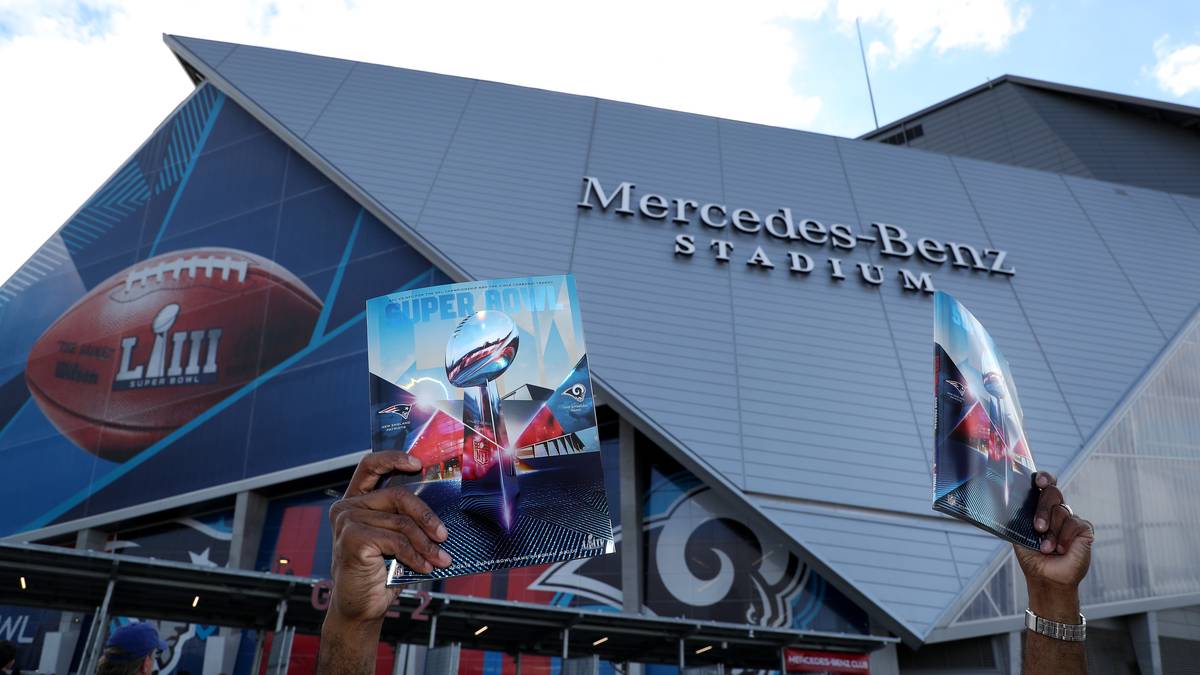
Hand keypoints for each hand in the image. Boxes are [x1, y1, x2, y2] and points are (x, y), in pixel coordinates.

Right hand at [326, 452, 451, 624]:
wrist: (361, 607)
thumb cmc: (381, 572)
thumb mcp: (395, 539)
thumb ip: (405, 519)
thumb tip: (441, 512)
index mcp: (356, 501)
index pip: (370, 466)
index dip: (393, 459)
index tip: (418, 463)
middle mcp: (347, 507)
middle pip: (397, 495)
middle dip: (426, 515)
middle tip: (444, 534)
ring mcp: (346, 521)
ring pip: (401, 522)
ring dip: (426, 543)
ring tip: (441, 558)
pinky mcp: (352, 538)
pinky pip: (396, 541)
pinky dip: (416, 555)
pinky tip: (425, 567)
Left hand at [1013, 471, 1093, 620]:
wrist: (1046, 577)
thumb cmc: (1032, 556)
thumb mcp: (1019, 533)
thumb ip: (1018, 517)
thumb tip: (1005, 501)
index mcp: (1041, 508)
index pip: (1046, 485)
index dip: (1044, 478)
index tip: (1039, 482)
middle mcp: (1057, 510)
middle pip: (1053, 493)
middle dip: (1043, 509)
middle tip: (1038, 527)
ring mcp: (1071, 519)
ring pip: (1062, 511)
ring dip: (1052, 532)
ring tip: (1046, 548)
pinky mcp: (1084, 530)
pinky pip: (1075, 524)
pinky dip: (1065, 538)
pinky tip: (1061, 549)